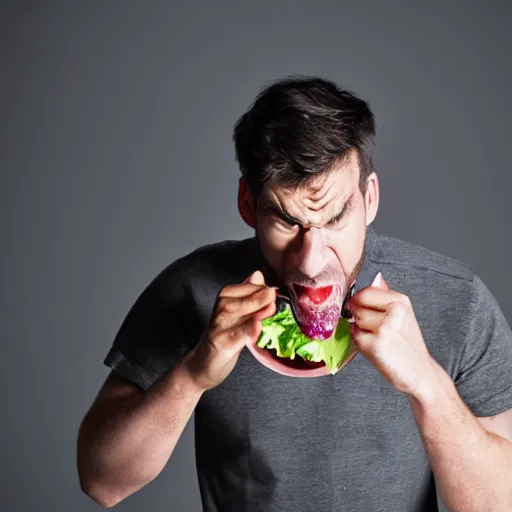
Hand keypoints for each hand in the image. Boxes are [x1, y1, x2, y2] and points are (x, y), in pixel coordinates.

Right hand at [182, 270, 275, 391]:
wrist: (204, 363)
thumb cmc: (225, 335)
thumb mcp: (237, 311)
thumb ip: (248, 292)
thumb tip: (258, 274)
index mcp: (226, 295)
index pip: (252, 286)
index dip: (268, 291)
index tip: (277, 296)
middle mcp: (222, 306)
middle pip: (250, 298)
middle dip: (266, 300)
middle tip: (276, 304)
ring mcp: (221, 324)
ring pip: (245, 313)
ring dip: (261, 312)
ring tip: (272, 311)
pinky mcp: (222, 342)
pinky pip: (239, 333)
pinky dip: (249, 330)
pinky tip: (258, 327)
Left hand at [345, 272, 434, 396]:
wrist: (420, 372)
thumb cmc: (406, 344)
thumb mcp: (401, 314)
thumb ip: (385, 296)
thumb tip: (375, 277)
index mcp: (400, 300)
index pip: (364, 292)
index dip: (359, 302)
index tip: (367, 312)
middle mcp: (395, 311)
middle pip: (356, 304)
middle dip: (359, 316)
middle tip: (377, 329)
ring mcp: (385, 327)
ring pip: (354, 320)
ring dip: (360, 330)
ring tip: (378, 339)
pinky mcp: (375, 344)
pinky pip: (355, 336)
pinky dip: (360, 343)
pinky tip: (376, 348)